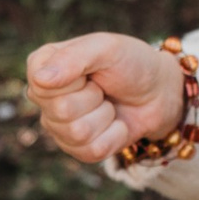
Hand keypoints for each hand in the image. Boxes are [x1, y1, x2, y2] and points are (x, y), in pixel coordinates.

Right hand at [24, 33, 187, 163]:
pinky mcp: (75, 148)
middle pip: (61, 111)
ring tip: (109, 103)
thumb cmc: (131, 63)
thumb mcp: (106, 48)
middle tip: (103, 87)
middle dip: (94, 98)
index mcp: (43, 65)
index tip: (90, 70)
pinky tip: (115, 123)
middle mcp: (44, 96)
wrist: (158, 92)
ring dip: (105, 117)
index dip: (75, 79)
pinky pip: (91, 151)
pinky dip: (113, 136)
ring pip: (77, 133)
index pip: (42, 84)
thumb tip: (40, 78)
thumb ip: (73, 58)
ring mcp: (57, 125)